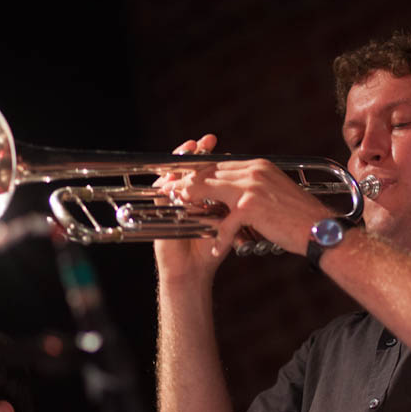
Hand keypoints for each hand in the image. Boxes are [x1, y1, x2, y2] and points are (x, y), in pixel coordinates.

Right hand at [153, 135, 230, 280]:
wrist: (193, 271)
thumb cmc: (212, 250)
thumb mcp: (227, 224)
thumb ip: (233, 205)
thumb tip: (249, 184)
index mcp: (203, 198)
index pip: (204, 169)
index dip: (209, 155)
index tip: (214, 141)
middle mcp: (187, 198)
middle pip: (188, 167)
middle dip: (196, 152)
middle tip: (206, 140)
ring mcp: (173, 203)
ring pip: (173, 174)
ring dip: (180, 160)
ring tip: (191, 148)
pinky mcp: (161, 212)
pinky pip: (160, 190)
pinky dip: (167, 179)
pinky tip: (175, 170)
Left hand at [173, 156, 332, 257]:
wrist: (320, 230)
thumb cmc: (301, 218)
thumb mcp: (276, 193)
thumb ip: (255, 188)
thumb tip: (235, 193)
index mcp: (259, 166)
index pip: (220, 164)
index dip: (198, 172)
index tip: (182, 180)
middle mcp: (254, 171)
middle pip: (210, 173)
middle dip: (187, 182)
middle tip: (170, 192)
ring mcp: (252, 187)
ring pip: (210, 190)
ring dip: (193, 202)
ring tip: (181, 212)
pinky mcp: (251, 206)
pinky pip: (226, 222)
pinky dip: (220, 238)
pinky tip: (216, 249)